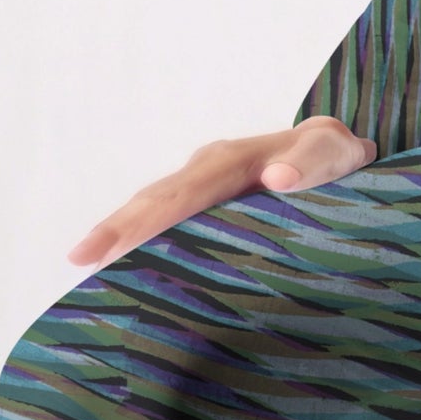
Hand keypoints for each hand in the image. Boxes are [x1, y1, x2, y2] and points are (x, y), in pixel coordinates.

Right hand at [66, 116, 377, 269]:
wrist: (339, 153)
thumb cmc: (337, 158)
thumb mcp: (335, 155)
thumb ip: (313, 162)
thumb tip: (277, 176)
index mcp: (236, 158)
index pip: (187, 190)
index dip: (152, 216)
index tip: (118, 242)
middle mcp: (211, 167)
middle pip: (159, 197)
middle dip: (120, 226)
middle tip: (81, 258)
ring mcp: (203, 185)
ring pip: (155, 206)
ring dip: (120, 232)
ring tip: (84, 264)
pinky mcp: (204, 205)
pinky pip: (165, 219)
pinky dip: (137, 238)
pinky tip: (114, 266)